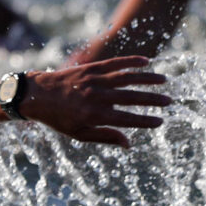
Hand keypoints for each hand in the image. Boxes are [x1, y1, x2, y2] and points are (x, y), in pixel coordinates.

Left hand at [20, 55, 170, 146]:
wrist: (36, 95)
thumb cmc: (59, 118)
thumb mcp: (79, 134)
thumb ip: (105, 137)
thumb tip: (129, 144)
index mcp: (94, 116)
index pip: (127, 120)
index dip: (145, 121)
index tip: (160, 122)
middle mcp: (96, 97)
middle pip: (132, 98)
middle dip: (153, 100)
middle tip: (169, 102)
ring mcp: (94, 80)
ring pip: (127, 77)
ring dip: (148, 79)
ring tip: (164, 81)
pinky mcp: (90, 68)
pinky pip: (115, 63)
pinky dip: (131, 61)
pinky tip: (146, 61)